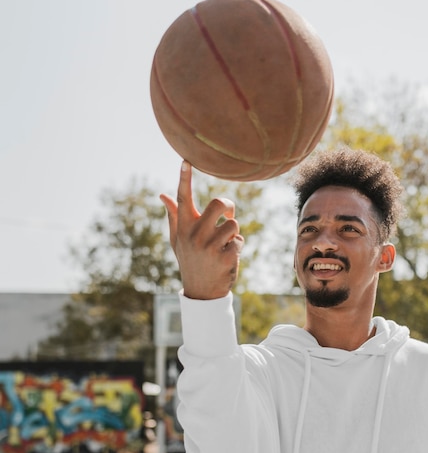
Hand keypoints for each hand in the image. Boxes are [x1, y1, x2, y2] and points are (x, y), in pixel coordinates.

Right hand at [160, 161, 243, 299]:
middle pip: (219, 203)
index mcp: (183, 228)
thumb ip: (174, 216)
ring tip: (225, 244)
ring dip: (234, 232)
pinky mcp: (224, 257)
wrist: (202, 291)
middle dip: (228, 206)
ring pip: (233, 223)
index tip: (186, 161)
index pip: (184, 199)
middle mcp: (194, 235)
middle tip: (227, 215)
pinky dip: (238, 247)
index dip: (185, 179)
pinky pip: (240, 240)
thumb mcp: (178, 240)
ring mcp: (209, 247)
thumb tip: (163, 195)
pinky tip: (228, 257)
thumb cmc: (191, 260)